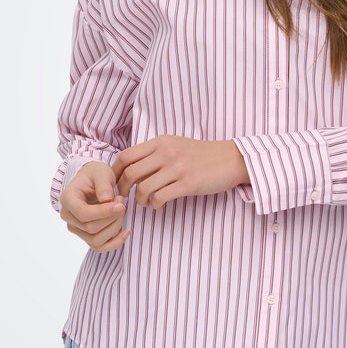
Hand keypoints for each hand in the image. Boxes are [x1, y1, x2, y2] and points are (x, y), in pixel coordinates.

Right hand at [59, 161, 128, 251]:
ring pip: (95, 240)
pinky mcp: (85, 236)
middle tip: (122, 202)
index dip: (104, 212)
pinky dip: (114, 243)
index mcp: (67, 198)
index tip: (121, 204)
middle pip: (91, 228)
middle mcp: (67, 216)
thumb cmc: (96, 175)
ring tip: (121, 210)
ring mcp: (75, 228)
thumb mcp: (101, 172)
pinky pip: (99, 247)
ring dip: (114, 227)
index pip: (83, 214)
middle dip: (112, 217)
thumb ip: (103, 184)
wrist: (93, 180)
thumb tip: (107, 200)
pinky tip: (126, 232)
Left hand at [113, 136, 248, 209]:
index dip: (115, 172)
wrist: (231, 159)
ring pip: (144, 188)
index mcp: (161, 142)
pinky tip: (159, 205)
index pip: (126, 156)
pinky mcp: (188, 183)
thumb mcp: (175, 145)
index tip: (116, 183)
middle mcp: (166, 152)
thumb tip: (131, 168)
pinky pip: (160, 197)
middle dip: (123, 189)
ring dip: (140, 200)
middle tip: (126, 197)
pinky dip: (154, 205)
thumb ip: (155, 152)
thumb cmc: (201, 155)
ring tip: (146, 203)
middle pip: (131, 173)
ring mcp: (177, 168)